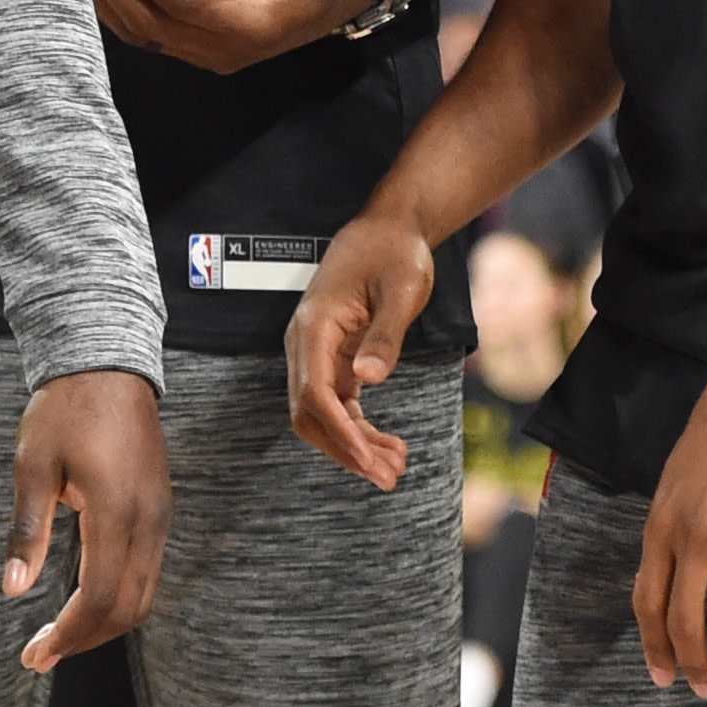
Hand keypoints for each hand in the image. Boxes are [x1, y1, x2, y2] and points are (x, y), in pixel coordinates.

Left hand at [3, 368, 168, 669]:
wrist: (108, 365)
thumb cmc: (64, 411)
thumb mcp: (33, 467)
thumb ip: (27, 531)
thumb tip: (13, 590)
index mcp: (116, 512)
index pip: (99, 598)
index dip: (68, 635)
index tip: (34, 654)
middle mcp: (148, 522)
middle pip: (128, 609)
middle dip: (84, 639)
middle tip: (39, 655)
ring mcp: (159, 517)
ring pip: (142, 595)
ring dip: (102, 624)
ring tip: (57, 637)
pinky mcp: (159, 510)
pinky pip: (147, 572)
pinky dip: (117, 599)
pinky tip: (82, 601)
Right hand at [286, 213, 438, 484]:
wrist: (386, 229)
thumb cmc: (393, 253)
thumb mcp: (400, 290)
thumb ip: (384, 335)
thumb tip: (367, 380)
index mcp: (315, 326)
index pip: (315, 394)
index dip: (341, 433)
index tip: (370, 461)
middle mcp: (306, 343)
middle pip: (310, 413)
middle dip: (345, 450)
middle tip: (386, 477)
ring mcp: (317, 353)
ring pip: (322, 414)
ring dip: (353, 445)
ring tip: (394, 467)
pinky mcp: (332, 359)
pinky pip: (338, 404)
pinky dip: (358, 428)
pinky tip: (386, 445)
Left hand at [634, 356, 706, 698]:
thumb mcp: (673, 482)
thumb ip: (669, 530)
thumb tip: (669, 575)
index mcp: (661, 526)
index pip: (648, 603)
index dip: (655, 647)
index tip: (663, 677)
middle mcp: (692, 538)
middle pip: (684, 621)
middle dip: (693, 665)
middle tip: (706, 692)